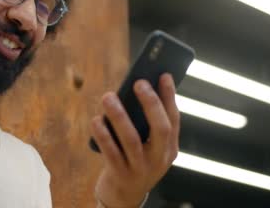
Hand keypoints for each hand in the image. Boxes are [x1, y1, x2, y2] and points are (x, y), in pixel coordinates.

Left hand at [91, 74, 179, 207]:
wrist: (124, 197)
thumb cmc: (134, 161)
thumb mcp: (148, 146)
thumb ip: (145, 124)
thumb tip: (135, 90)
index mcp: (169, 149)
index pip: (173, 119)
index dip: (169, 96)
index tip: (163, 75)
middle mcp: (158, 159)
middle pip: (160, 128)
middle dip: (150, 103)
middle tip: (138, 82)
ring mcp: (140, 169)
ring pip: (131, 139)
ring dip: (119, 116)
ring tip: (108, 96)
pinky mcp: (120, 175)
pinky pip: (110, 152)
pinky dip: (102, 134)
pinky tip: (96, 120)